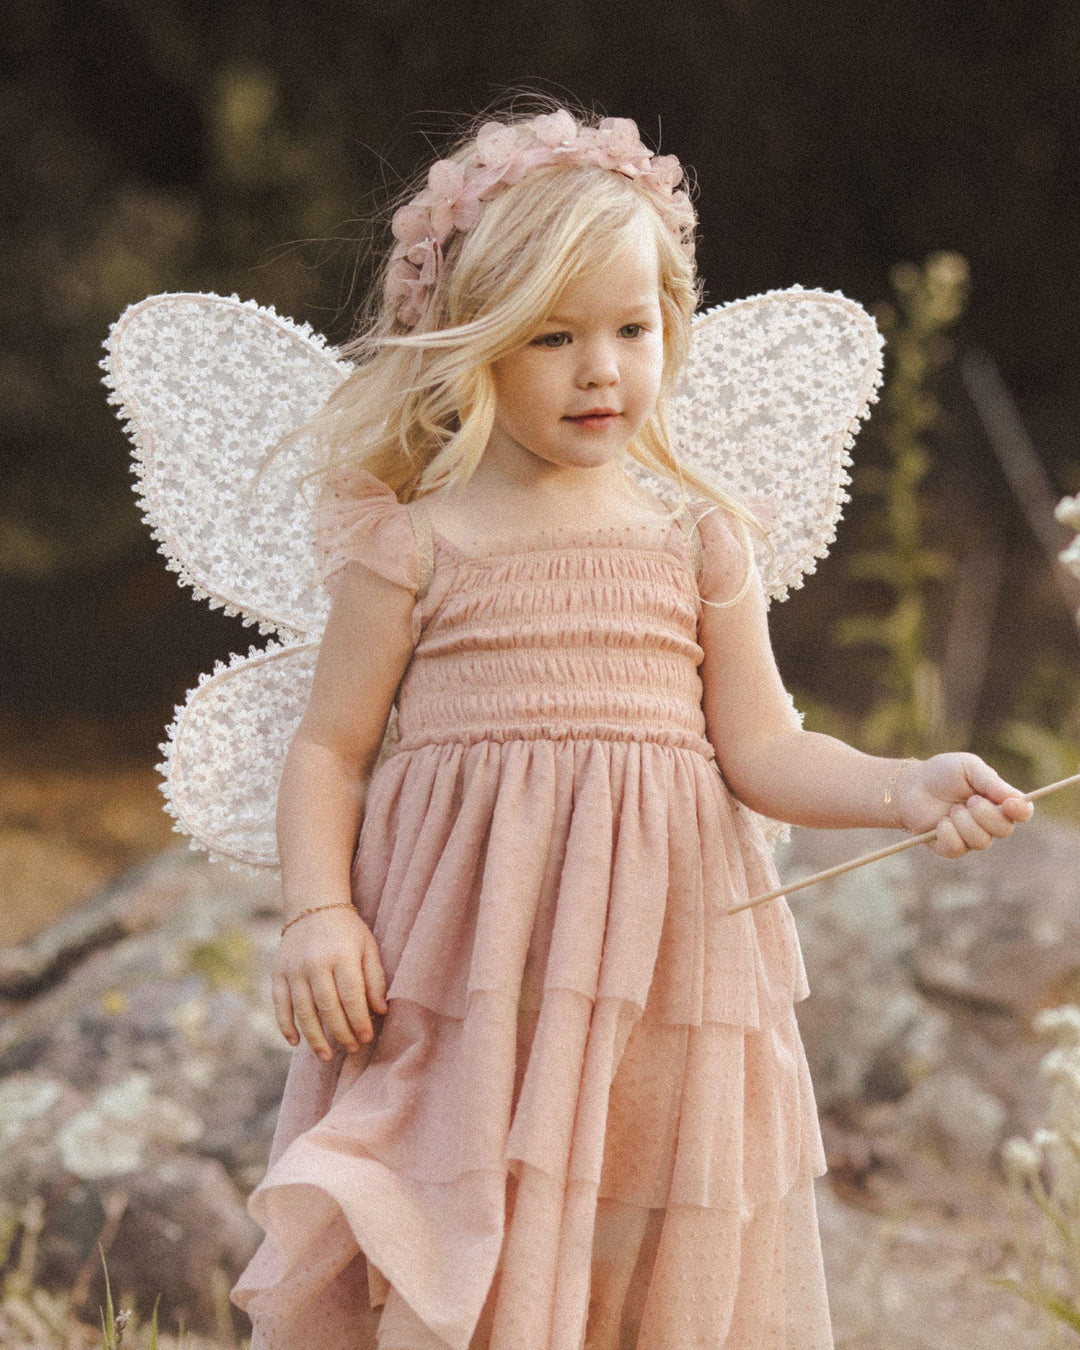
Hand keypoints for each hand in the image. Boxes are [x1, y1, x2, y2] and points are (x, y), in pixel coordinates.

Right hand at [272, 905, 388, 1060]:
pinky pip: (280, 1005)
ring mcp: (294, 969)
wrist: (312, 905)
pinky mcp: (278, 973)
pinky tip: (295, 1042)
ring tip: (326, 1055)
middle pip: (327, 1007)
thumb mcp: (368, 946)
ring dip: (314, 1037)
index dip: (359, 1020)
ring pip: (303, 1011)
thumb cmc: (347, 930)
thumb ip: (375, 978)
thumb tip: (380, 1011)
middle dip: (340, 1033)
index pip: (351, 996)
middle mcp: (315, 963)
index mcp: (342, 955)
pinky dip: (285, 1026)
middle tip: (351, 1049)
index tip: (367, 1038)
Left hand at [894, 752, 1034, 857]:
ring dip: (964, 822)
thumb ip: (991, 782)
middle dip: (985, 814)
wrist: (911, 785)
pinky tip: (940, 823)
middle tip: (969, 800)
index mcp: (998, 801)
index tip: (1010, 804)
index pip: (1022, 812)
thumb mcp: (968, 768)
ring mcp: (971, 837)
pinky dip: (948, 833)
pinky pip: (958, 849)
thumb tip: (1016, 799)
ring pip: (982, 841)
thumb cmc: (943, 773)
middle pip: (1005, 830)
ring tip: (951, 810)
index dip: (1021, 811)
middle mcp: (989, 822)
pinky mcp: (951, 847)